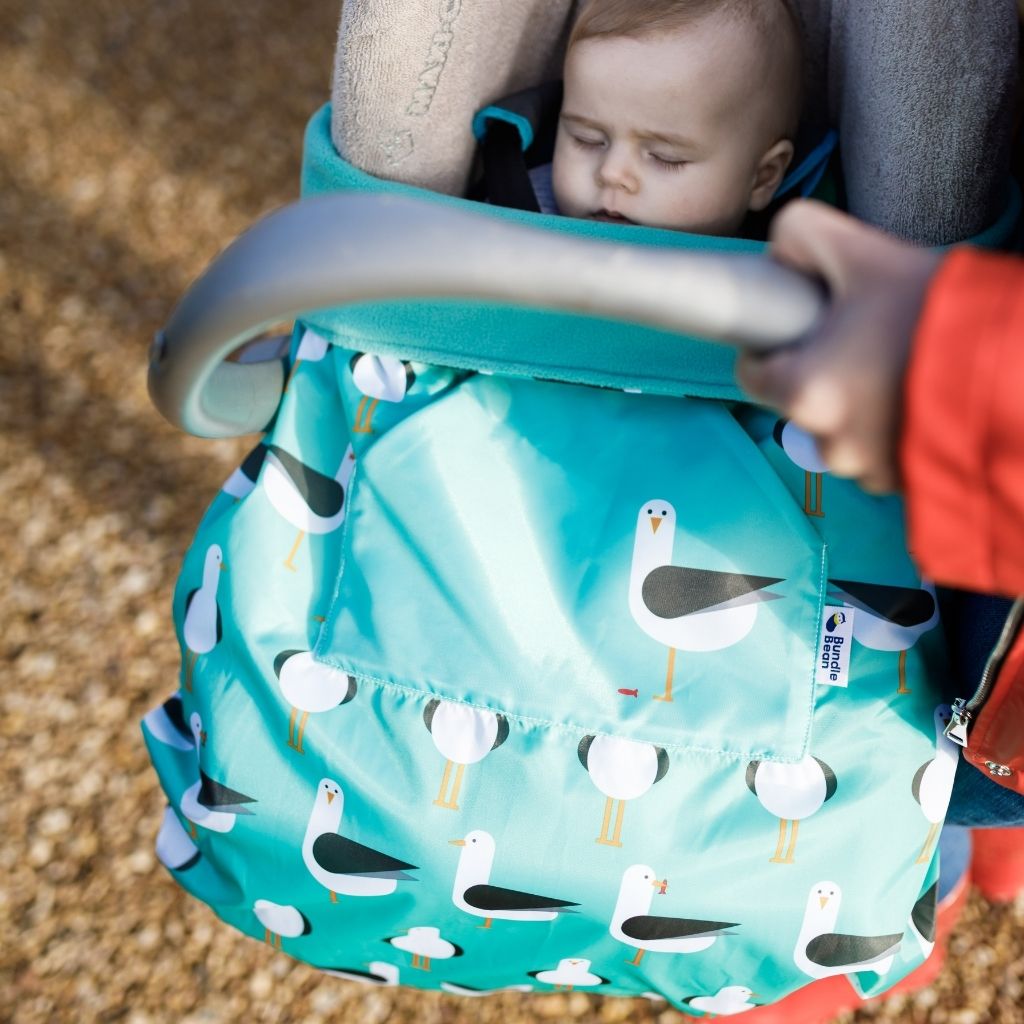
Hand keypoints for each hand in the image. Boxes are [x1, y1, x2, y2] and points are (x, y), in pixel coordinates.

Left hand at [736, 200, 941, 492]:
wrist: (1016, 363)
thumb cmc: (937, 313)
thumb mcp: (865, 253)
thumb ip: (803, 236)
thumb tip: (780, 251)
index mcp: (803, 393)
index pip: (751, 376)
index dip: (768, 348)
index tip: (795, 331)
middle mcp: (828, 442)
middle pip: (797, 403)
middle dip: (817, 373)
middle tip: (859, 340)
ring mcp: (865, 469)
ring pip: (838, 432)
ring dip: (854, 406)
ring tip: (894, 368)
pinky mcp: (900, 482)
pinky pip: (875, 454)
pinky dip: (887, 430)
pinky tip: (912, 398)